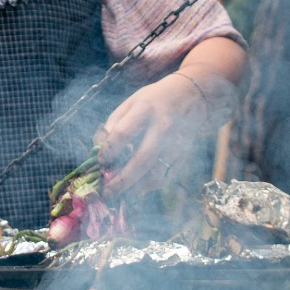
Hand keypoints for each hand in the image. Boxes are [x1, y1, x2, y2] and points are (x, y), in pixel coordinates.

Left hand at [97, 72, 236, 197]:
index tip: (100, 162)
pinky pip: (168, 176)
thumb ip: (114, 123)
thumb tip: (100, 148)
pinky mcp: (185, 153)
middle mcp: (163, 127)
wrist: (190, 95)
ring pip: (157, 172)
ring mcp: (177, 142)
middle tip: (107, 192)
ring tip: (121, 194)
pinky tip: (138, 189)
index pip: (124, 133)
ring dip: (137, 187)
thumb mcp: (131, 102)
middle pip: (142, 159)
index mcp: (145, 109)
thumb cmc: (153, 100)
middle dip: (123, 179)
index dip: (110, 150)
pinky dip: (152, 186)